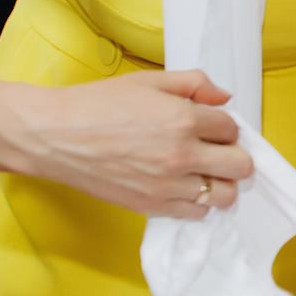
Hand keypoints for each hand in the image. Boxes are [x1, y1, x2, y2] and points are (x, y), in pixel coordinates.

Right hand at [7, 70, 250, 216]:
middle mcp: (182, 155)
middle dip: (233, 156)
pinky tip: (183, 187)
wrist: (55, 136)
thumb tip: (224, 96)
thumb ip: (193, 84)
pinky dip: (197, 202)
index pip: (232, 129)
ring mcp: (168, 185)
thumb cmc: (97, 105)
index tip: (211, 127)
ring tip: (203, 172)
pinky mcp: (153, 205)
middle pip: (240, 166)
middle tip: (217, 151)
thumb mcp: (148, 81)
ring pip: (224, 195)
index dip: (224, 126)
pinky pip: (197, 214)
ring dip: (220, 183)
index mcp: (184, 119)